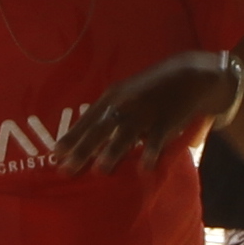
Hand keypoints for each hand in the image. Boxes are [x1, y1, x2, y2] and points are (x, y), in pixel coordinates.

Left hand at [59, 48, 228, 168]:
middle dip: (82, 149)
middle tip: (67, 169)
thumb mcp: (125, 94)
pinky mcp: (167, 119)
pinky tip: (144, 166)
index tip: (55, 154)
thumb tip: (87, 139)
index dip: (71, 137)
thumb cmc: (151, 89)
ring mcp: (146, 111)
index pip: (87, 120)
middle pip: (100, 128)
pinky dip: (150, 151)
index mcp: (112, 97)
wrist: (189, 75)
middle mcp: (125, 103)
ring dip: (113, 151)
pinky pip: (156, 137)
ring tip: (100, 169)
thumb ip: (108, 114)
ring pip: (125, 132)